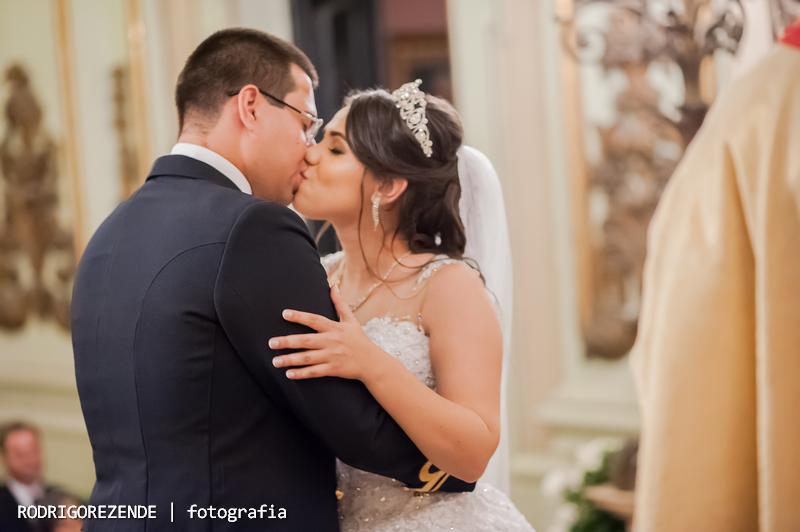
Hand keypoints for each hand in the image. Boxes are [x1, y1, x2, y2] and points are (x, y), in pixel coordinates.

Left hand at [268, 287, 391, 380]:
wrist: (371, 362)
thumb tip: (334, 285)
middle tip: (271, 342)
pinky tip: (289, 374)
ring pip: (308, 358)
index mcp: (334, 328)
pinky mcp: (333, 369)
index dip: (300, 316)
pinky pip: (315, 371)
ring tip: (275, 361)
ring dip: (290, 360)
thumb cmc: (358, 339)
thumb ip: (339, 303)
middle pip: (306, 341)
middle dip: (288, 342)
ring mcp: (332, 356)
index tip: (284, 313)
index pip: (314, 320)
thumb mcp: (350, 320)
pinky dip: (302, 373)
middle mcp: (331, 341)